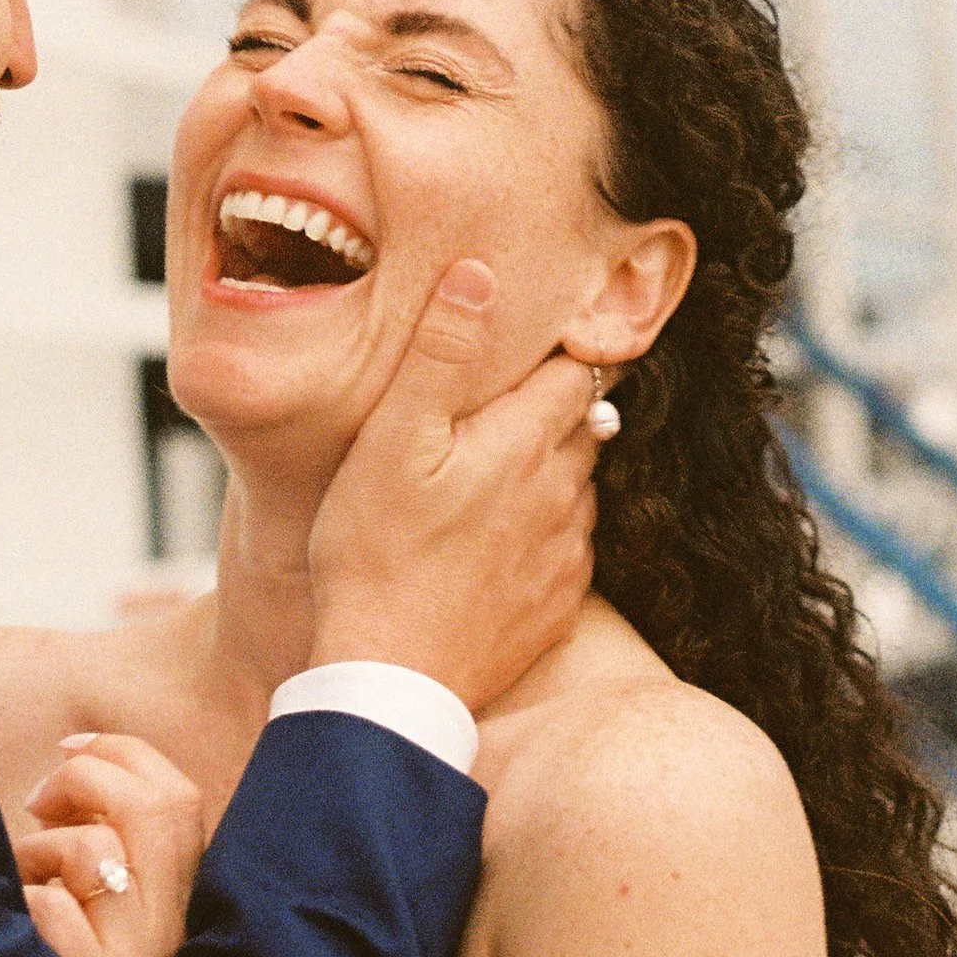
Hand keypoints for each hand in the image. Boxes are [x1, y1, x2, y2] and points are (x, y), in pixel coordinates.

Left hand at [18, 732, 207, 956]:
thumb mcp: (87, 910)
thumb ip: (94, 848)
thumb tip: (70, 771)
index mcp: (171, 907)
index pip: (181, 801)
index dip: (126, 754)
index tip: (72, 747)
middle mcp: (166, 937)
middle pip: (160, 810)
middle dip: (90, 777)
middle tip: (39, 802)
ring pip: (101, 852)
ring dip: (44, 849)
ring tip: (24, 881)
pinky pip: (50, 910)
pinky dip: (20, 902)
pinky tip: (13, 933)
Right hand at [307, 262, 600, 713]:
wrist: (391, 682)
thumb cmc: (374, 554)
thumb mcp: (391, 439)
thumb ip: (441, 354)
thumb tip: (480, 274)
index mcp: (528, 441)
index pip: (577, 370)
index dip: (556, 350)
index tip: (528, 347)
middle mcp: (565, 492)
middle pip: (582, 425)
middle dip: (550, 409)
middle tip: (495, 408)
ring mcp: (567, 553)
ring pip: (577, 487)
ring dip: (547, 473)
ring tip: (485, 479)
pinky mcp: (559, 605)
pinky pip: (567, 548)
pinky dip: (541, 534)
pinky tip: (490, 544)